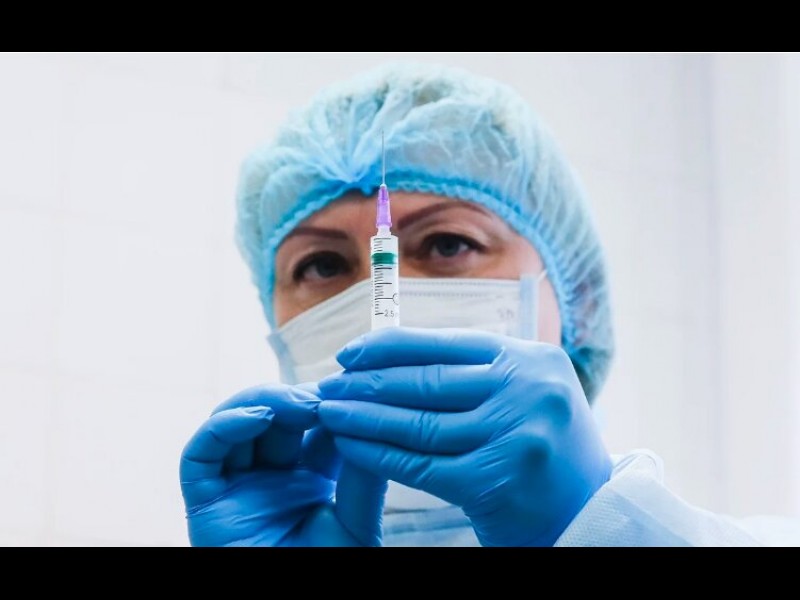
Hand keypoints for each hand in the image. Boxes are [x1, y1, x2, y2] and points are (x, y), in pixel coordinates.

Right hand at [179, 384, 385, 546]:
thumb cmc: (328, 574)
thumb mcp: (357, 527)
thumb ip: (363, 479)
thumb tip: (373, 419)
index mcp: (309, 478)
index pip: (316, 424)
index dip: (331, 401)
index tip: (353, 385)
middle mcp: (270, 476)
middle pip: (275, 415)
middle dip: (299, 396)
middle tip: (326, 393)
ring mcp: (235, 485)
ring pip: (236, 421)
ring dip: (264, 401)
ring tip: (298, 403)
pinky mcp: (203, 501)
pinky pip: (201, 453)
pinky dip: (224, 425)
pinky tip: (258, 416)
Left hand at [317, 328, 611, 546]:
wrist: (589, 514)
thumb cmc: (545, 450)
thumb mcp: (527, 393)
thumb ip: (479, 372)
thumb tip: (399, 356)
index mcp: (532, 359)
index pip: (447, 343)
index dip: (391, 346)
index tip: (351, 352)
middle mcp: (526, 390)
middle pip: (428, 380)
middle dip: (369, 381)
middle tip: (329, 384)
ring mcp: (513, 435)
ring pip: (418, 423)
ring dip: (364, 417)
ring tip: (330, 413)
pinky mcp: (495, 481)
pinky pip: (420, 464)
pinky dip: (379, 455)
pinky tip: (351, 447)